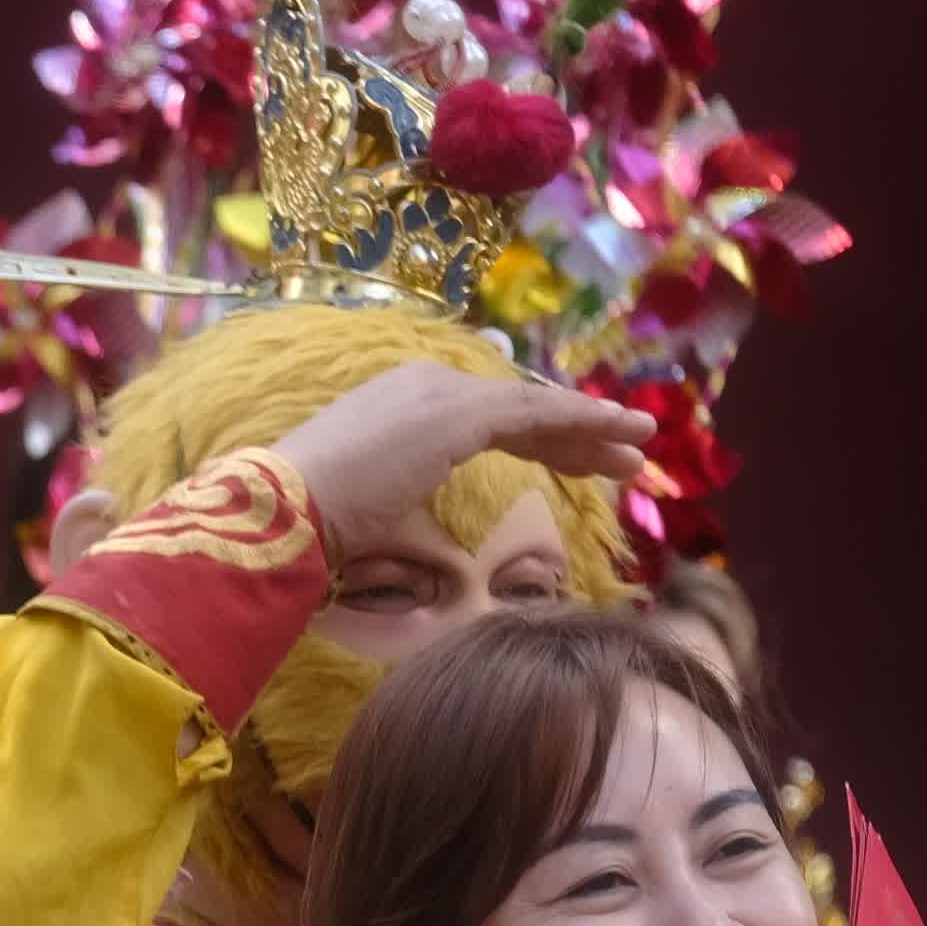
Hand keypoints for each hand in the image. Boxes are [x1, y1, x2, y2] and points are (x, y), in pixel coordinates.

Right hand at [264, 363, 655, 554]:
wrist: (286, 512)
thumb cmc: (315, 525)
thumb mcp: (376, 511)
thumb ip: (410, 507)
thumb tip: (434, 543)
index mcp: (401, 403)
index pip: (488, 416)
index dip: (541, 439)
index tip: (579, 464)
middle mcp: (424, 382)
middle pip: (518, 407)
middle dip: (574, 434)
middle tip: (621, 459)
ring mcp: (441, 393)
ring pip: (535, 407)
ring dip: (593, 427)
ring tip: (640, 446)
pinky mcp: (460, 412)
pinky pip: (538, 411)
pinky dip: (585, 419)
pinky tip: (622, 431)